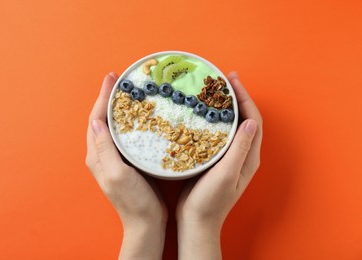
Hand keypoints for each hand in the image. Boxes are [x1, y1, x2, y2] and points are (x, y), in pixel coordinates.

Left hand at [86, 73, 166, 259]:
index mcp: (97, 155)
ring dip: (119, 107)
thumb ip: (105, 149)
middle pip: (103, 119)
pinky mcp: (128, 160)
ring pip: (114, 125)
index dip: (102, 98)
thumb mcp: (117, 174)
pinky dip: (130, 120)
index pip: (96, 120)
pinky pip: (126, 134)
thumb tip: (96, 122)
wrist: (146, 222)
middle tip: (119, 80)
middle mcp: (103, 153)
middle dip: (109, 98)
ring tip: (129, 91)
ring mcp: (115, 157)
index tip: (111, 79)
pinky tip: (141, 115)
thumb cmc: (133, 201)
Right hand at [176, 72, 262, 258]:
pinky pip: (219, 132)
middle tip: (224, 79)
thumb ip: (239, 149)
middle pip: (245, 119)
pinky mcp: (216, 158)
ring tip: (215, 90)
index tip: (232, 81)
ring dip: (226, 106)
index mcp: (249, 157)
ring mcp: (230, 156)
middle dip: (237, 97)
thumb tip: (250, 121)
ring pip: (232, 124)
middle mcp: (243, 154)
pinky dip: (214, 119)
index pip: (253, 120)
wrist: (196, 220)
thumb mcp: (226, 175)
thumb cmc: (210, 201)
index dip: (245, 98)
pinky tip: (203, 112)